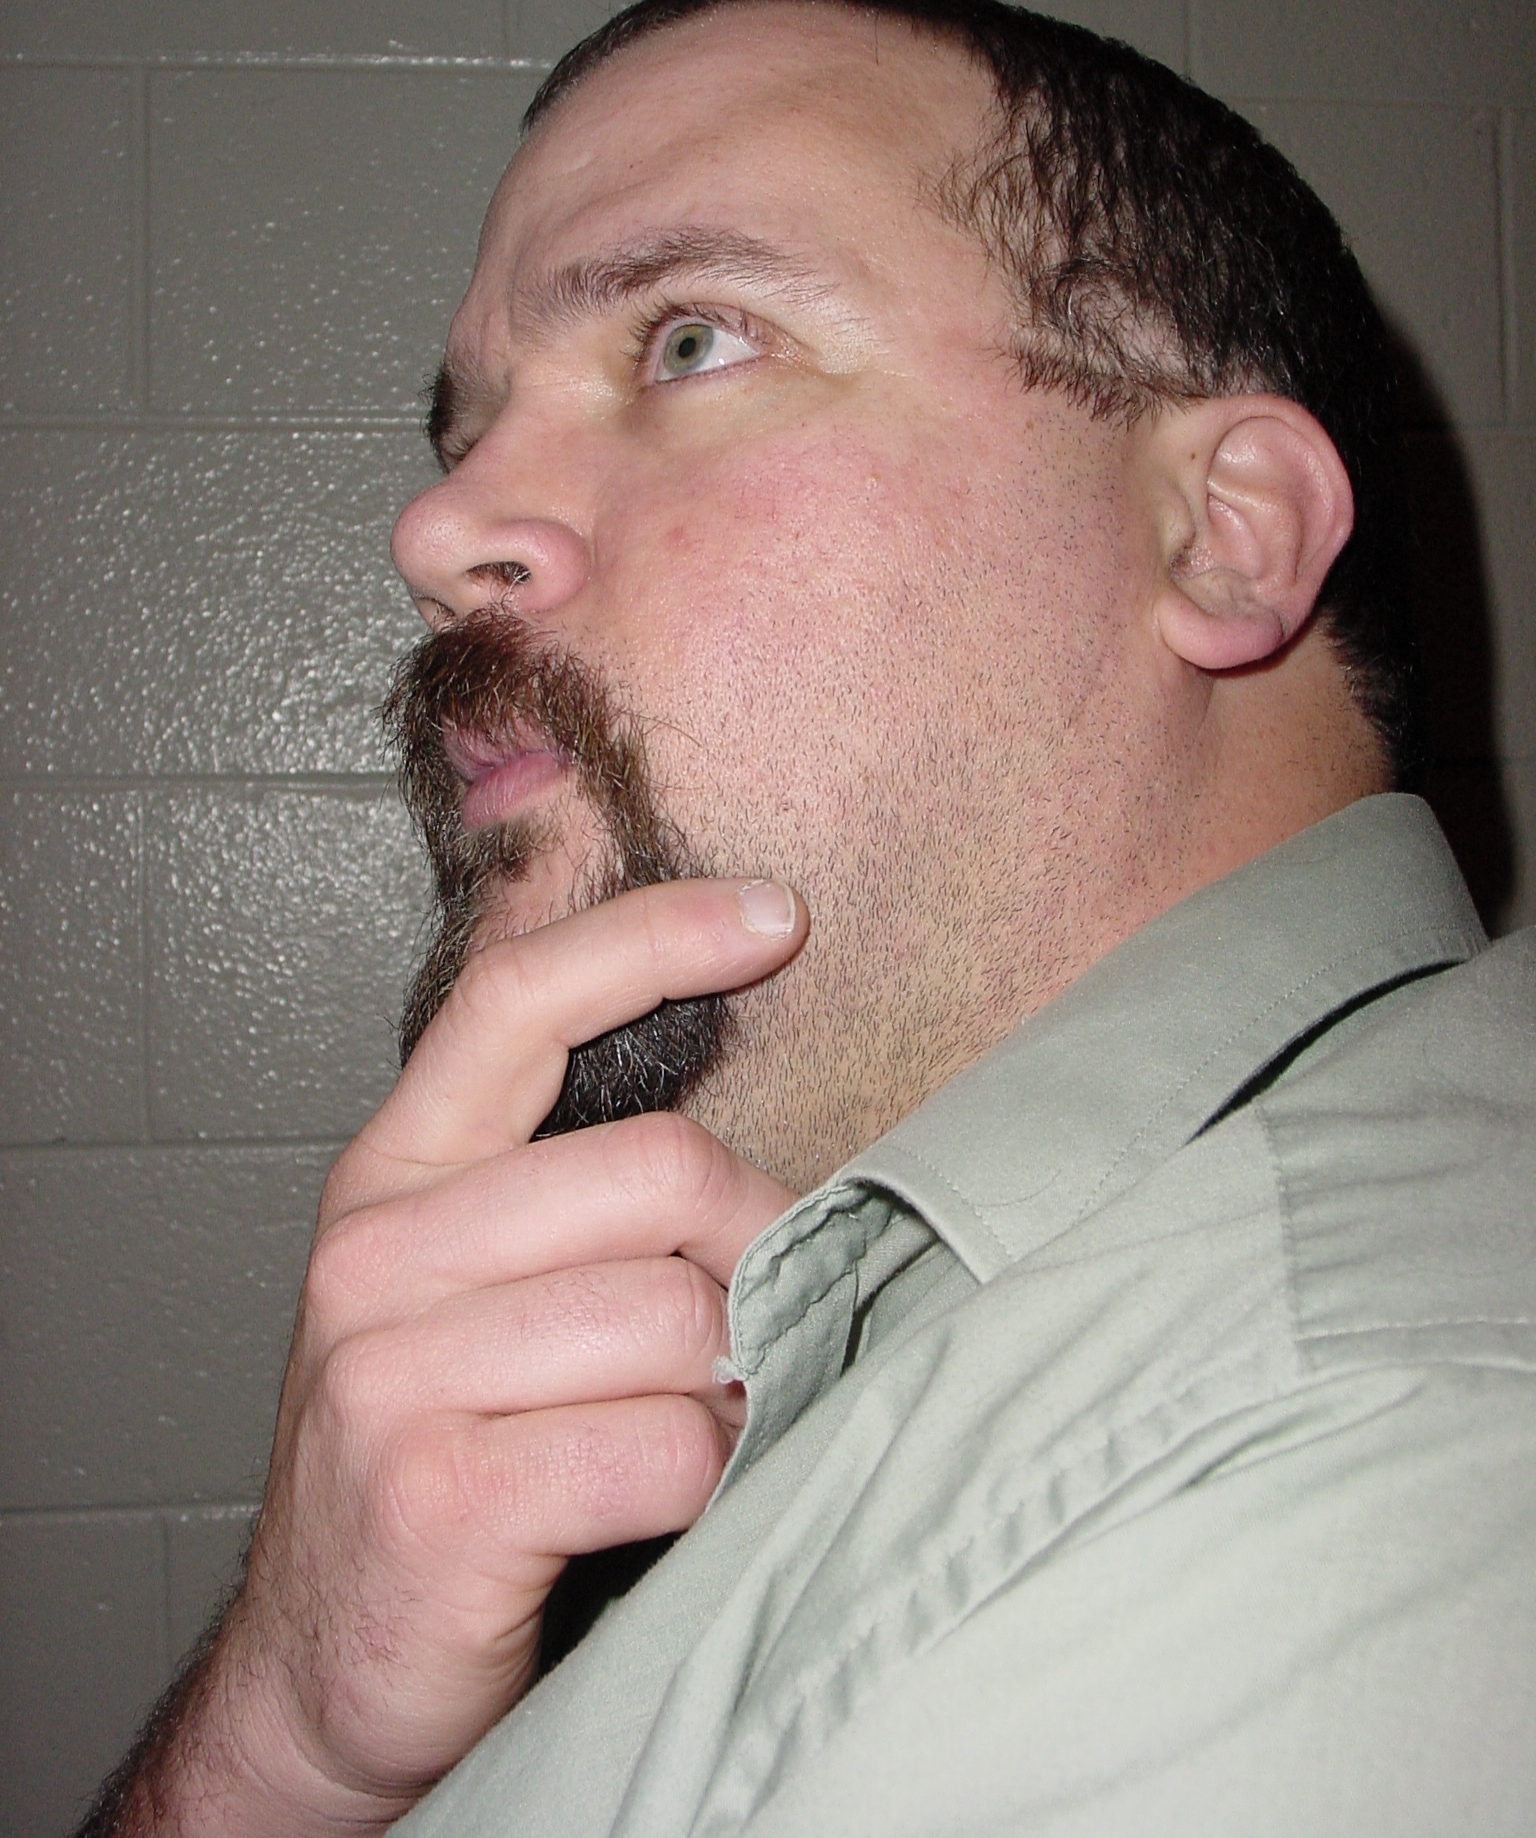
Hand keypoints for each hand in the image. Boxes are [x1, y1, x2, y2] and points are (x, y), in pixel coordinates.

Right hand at [150, 878, 803, 1835]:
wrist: (334, 1670)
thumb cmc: (441, 1457)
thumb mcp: (467, 1293)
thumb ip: (565, 1191)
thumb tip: (740, 1129)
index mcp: (395, 1177)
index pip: (520, 999)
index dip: (657, 936)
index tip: (777, 916)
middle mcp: (379, 1255)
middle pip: (660, 1170)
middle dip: (752, 1248)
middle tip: (748, 1322)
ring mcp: (395, 1376)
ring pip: (679, 1316)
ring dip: (728, 1384)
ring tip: (692, 1425)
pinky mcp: (442, 1497)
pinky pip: (667, 1445)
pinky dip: (707, 1480)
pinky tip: (668, 1503)